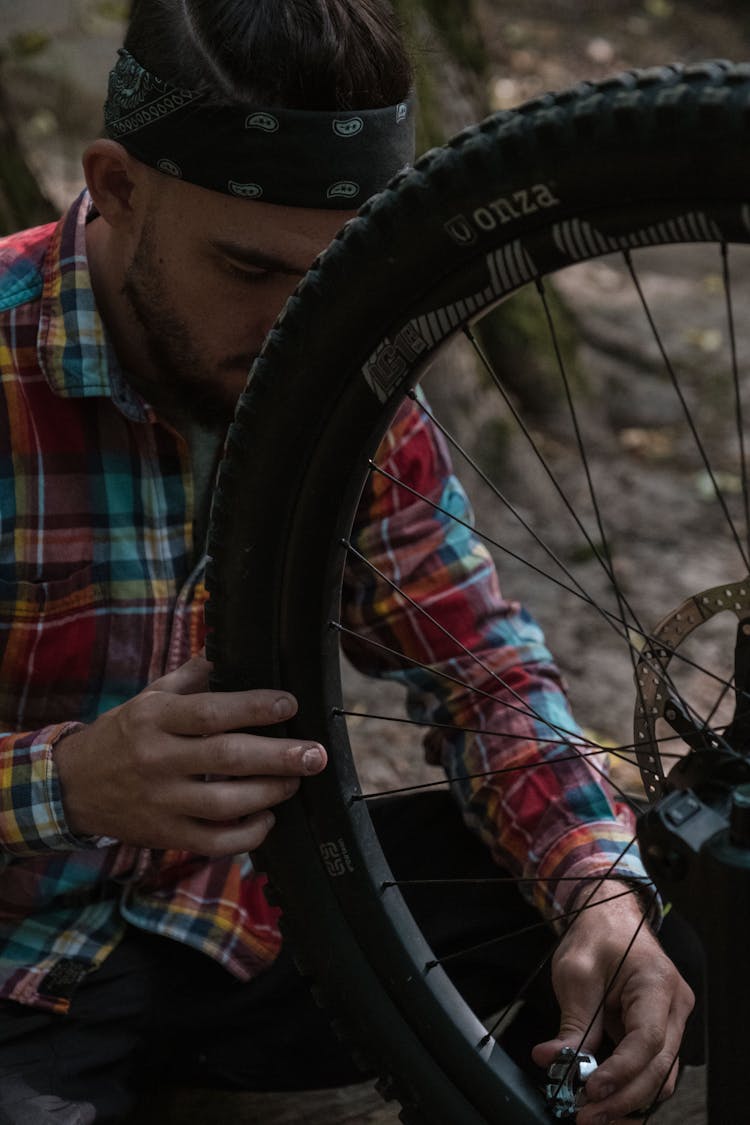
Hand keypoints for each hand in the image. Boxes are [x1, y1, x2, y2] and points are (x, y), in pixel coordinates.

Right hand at [54, 654, 325, 854]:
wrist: (71, 787)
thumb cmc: (123, 734)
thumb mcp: (150, 696)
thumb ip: (193, 675)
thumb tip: (231, 647)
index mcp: (154, 718)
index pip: (211, 711)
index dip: (255, 707)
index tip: (289, 704)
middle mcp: (157, 759)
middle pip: (227, 757)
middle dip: (279, 755)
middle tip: (315, 754)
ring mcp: (160, 801)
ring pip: (225, 802)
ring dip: (270, 792)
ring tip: (296, 780)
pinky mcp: (164, 835)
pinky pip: (213, 841)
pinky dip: (248, 834)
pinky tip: (268, 818)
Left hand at [531, 883, 693, 1123]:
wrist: (610, 918)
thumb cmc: (597, 936)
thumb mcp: (576, 973)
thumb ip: (572, 1022)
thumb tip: (553, 1061)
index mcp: (658, 984)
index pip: (648, 1040)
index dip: (621, 1072)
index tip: (591, 1090)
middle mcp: (674, 1006)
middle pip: (658, 1068)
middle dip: (622, 1098)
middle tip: (586, 1114)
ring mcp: (671, 1021)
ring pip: (659, 1076)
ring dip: (627, 1100)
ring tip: (592, 1113)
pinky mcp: (659, 1032)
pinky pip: (650, 1068)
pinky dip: (629, 1087)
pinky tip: (604, 1100)